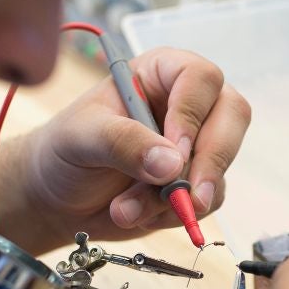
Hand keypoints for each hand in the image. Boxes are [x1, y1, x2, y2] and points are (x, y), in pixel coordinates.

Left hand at [0, 47, 250, 252]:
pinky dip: (172, 215)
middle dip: (209, 161)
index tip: (175, 149)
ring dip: (175, 198)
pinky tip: (135, 213)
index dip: (192, 114)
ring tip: (124, 209)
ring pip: (220, 167)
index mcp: (161, 73)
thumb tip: (172, 164)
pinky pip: (206, 200)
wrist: (56, 198)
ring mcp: (195, 145)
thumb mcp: (81, 138)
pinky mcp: (195, 183)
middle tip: (186, 196)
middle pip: (232, 117)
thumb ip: (124, 142)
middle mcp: (187, 104)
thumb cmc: (63, 151)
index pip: (200, 79)